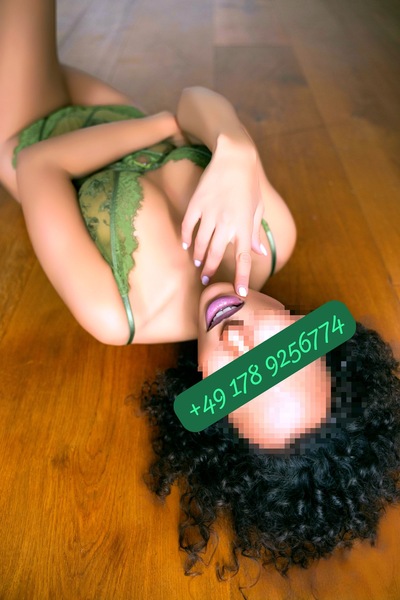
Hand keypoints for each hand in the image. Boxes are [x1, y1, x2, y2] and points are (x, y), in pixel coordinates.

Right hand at [181, 134, 267, 296]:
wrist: (235, 158)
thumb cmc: (249, 184)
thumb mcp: (258, 208)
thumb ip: (255, 232)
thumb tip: (260, 253)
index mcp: (244, 226)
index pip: (243, 258)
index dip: (241, 277)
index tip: (238, 293)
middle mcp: (227, 223)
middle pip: (217, 255)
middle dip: (211, 270)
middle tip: (206, 280)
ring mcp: (210, 214)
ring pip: (201, 243)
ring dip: (199, 257)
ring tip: (198, 264)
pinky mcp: (197, 204)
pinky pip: (188, 226)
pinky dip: (186, 238)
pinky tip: (185, 246)